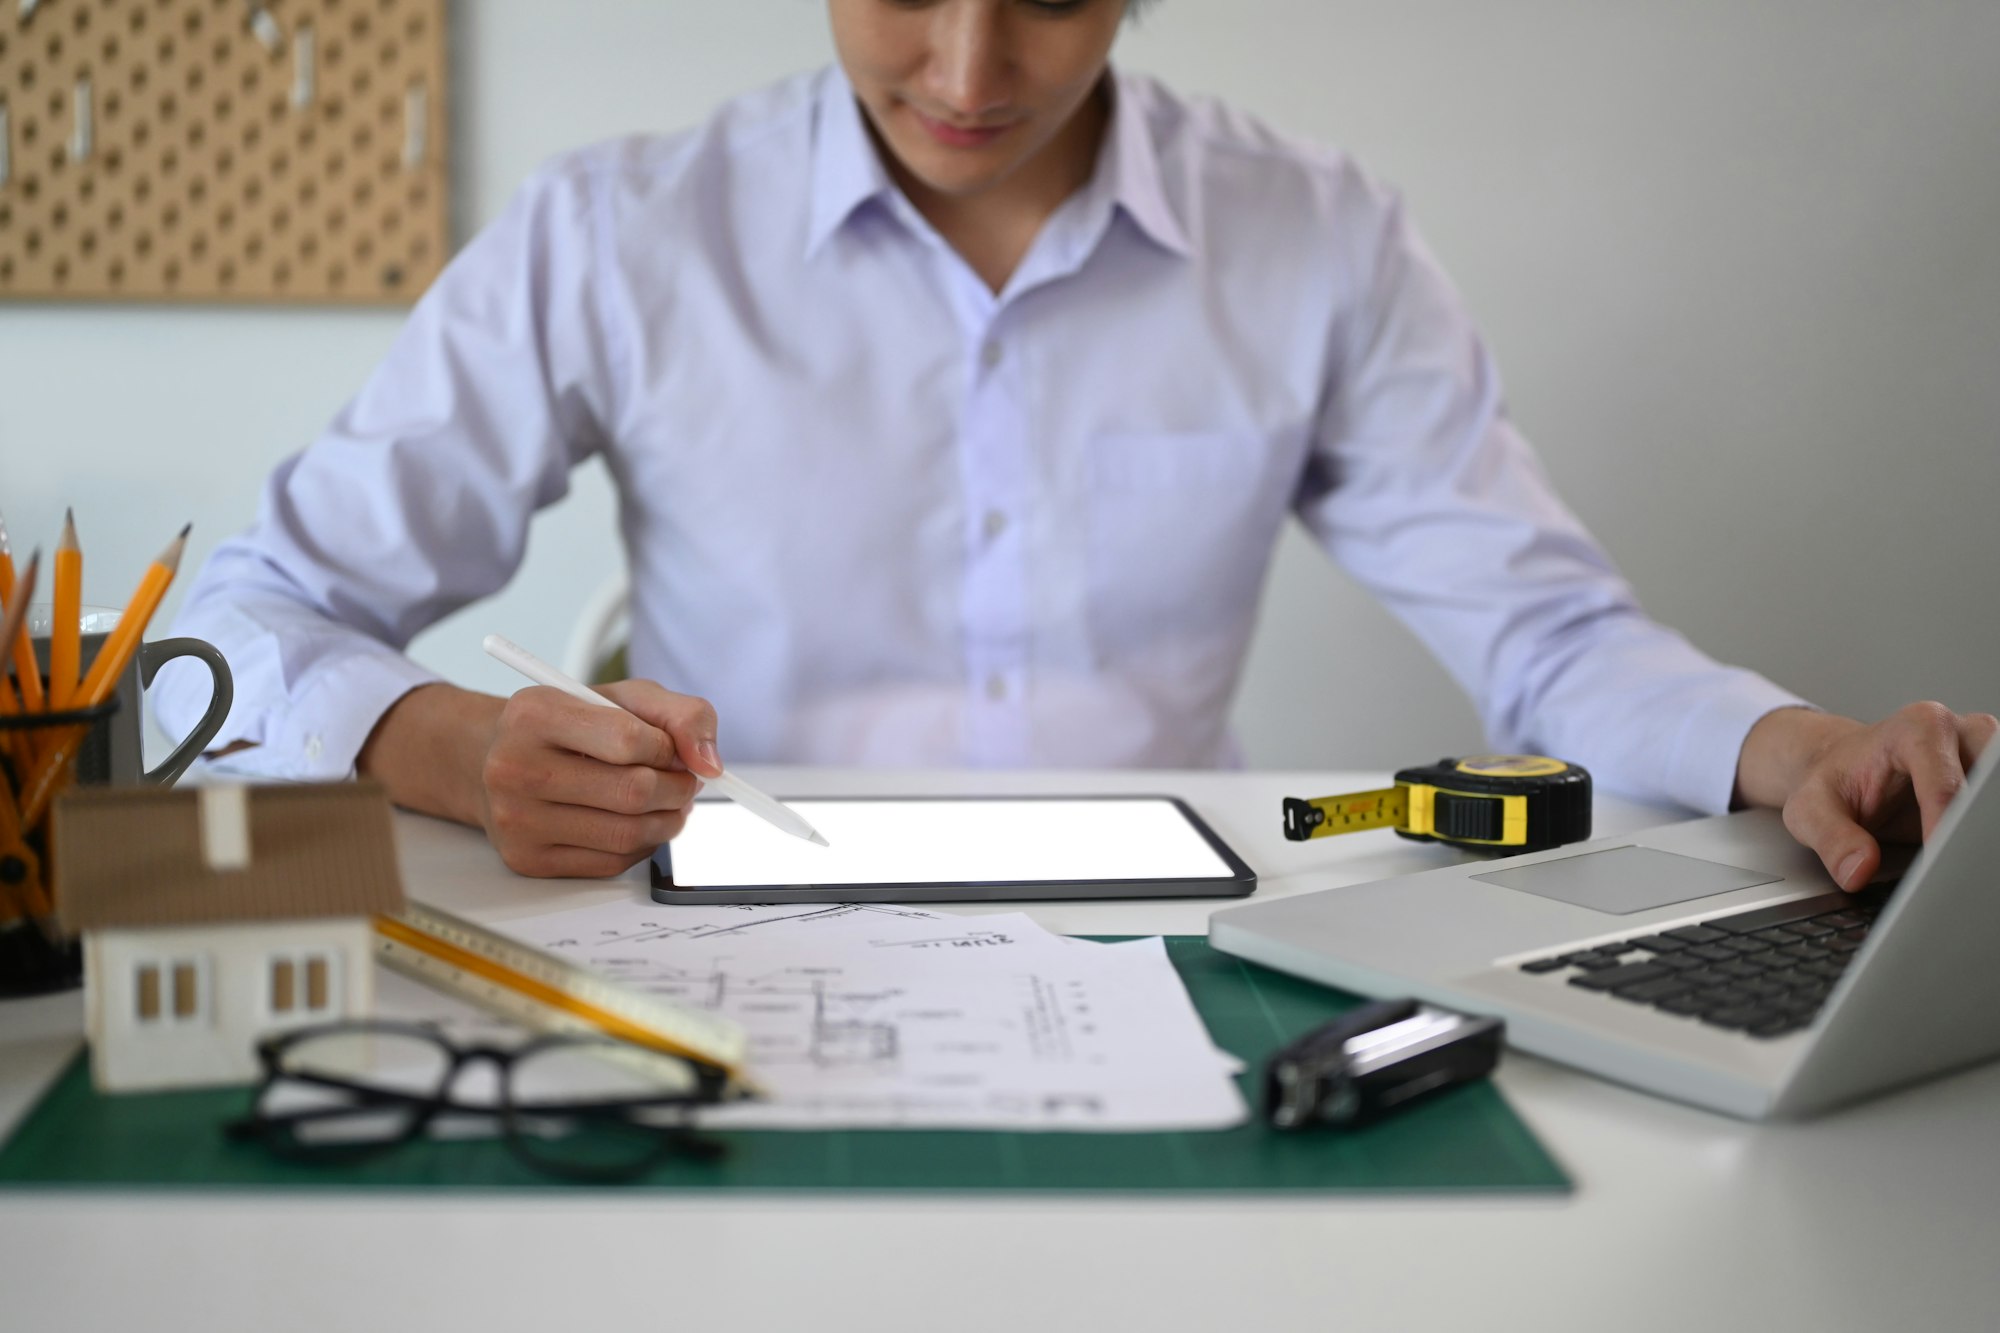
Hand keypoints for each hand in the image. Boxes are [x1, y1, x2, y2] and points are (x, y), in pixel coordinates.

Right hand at [475, 679, 726, 877]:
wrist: (502, 759)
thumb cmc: (572, 726)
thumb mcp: (626, 698)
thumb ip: (682, 715)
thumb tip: (710, 764)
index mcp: (534, 714)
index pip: (628, 740)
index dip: (667, 748)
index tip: (669, 749)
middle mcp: (513, 767)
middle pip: (632, 792)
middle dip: (677, 788)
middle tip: (683, 780)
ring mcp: (516, 819)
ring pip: (627, 834)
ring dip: (668, 820)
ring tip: (668, 801)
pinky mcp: (527, 859)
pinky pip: (612, 863)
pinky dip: (642, 845)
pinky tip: (637, 823)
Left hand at [1735, 703, 1997, 891]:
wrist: (1842, 769)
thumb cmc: (1833, 782)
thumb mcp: (1812, 810)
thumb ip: (1832, 839)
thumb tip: (1860, 870)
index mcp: (1916, 729)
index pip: (1944, 786)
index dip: (1943, 829)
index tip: (1938, 862)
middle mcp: (1959, 733)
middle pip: (1990, 783)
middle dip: (1977, 822)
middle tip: (1961, 858)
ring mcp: (1982, 753)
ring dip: (1987, 825)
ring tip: (1969, 856)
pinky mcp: (1991, 779)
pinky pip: (1996, 804)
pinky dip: (1989, 826)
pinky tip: (1977, 849)